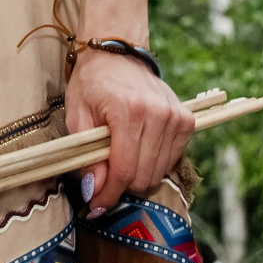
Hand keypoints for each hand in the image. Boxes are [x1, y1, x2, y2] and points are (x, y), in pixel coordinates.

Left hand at [65, 47, 192, 211]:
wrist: (119, 55)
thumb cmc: (92, 84)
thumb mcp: (76, 115)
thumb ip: (85, 154)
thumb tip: (93, 190)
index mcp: (129, 112)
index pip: (124, 170)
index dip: (109, 194)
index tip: (95, 207)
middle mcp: (158, 115)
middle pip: (144, 176)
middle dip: (120, 186)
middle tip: (102, 180)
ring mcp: (176, 118)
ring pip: (159, 173)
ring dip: (137, 176)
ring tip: (119, 160)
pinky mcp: (186, 121)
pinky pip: (172, 160)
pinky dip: (153, 164)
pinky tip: (137, 150)